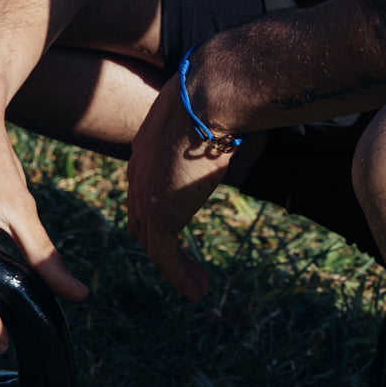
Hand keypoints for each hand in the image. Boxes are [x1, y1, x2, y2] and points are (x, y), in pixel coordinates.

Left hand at [126, 73, 233, 300]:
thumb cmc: (218, 96)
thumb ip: (217, 125)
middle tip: (183, 264)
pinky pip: (164, 256)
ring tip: (197, 285)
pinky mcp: (161, 213)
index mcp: (146, 149)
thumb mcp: (212, 112)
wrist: (208, 98)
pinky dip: (179, 276)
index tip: (179, 228)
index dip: (158, 212)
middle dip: (160, 245)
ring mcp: (146, 195)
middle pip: (141, 221)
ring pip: (152, 242)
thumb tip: (247, 119)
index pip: (144, 190)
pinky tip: (197, 290)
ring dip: (174, 267)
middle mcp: (138, 173)